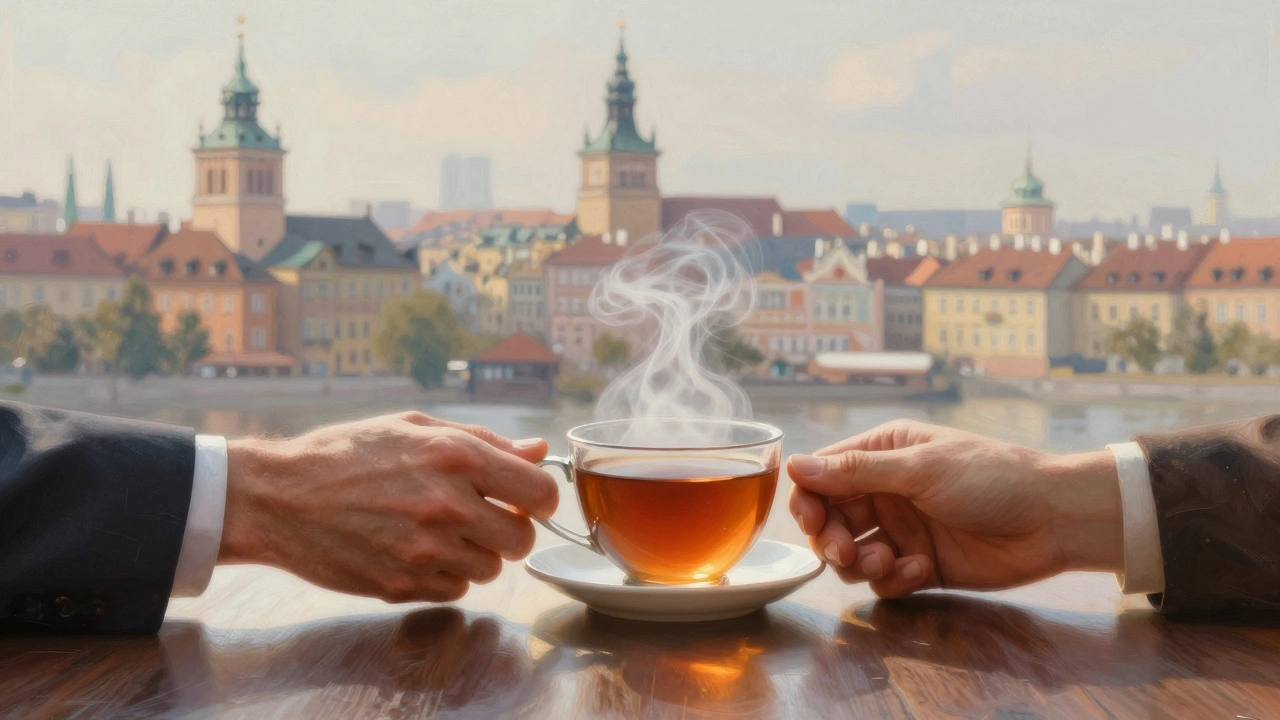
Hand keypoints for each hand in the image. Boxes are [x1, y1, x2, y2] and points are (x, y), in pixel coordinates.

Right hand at [218, 411, 555, 602]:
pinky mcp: (402, 584)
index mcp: (455, 457)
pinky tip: (416, 551)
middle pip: (522, 540)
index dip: (539, 498)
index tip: (525, 499)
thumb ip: (485, 441)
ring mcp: (424, 551)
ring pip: (491, 569)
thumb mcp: (415, 428)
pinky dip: (446, 575)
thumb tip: (538, 452)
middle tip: (482, 517)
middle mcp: (446, 505)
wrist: (280, 498)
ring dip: (477, 554)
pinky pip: (455, 589)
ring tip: (439, 531)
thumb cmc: (347, 454)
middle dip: (510, 529)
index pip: (539, 492)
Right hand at [787, 420, 1121, 597]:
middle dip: (833, 540)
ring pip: (851, 554)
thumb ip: (856, 472)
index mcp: (882, 453)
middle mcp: (885, 490)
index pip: (821, 476)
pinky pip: (883, 580)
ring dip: (861, 563)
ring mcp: (902, 529)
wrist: (1054, 519)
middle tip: (849, 553)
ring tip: (889, 563)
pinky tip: (922, 570)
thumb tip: (795, 465)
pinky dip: (894, 579)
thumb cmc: (991, 477)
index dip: (808, 501)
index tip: (814, 523)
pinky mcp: (919, 565)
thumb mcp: (920, 468)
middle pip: (830, 520)